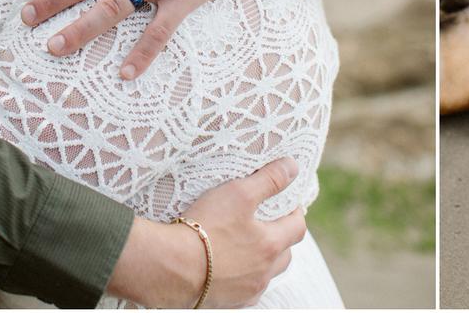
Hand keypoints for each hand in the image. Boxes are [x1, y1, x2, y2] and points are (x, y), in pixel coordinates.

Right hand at [108, 158, 304, 307]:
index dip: (294, 213)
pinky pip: (246, 291)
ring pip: (266, 275)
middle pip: (286, 255)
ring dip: (263, 261)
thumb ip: (269, 179)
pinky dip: (244, 278)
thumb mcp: (239, 193)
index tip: (285, 204)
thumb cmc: (205, 227)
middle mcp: (264, 273)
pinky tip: (229, 267)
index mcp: (271, 245)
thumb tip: (292, 167)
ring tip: (247, 245)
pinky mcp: (227, 303)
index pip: (298, 228)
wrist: (170, 268)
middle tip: (267, 224)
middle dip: (281, 238)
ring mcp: (246, 292)